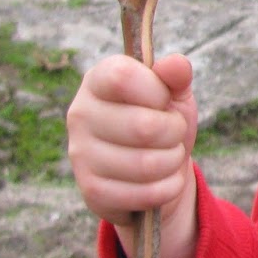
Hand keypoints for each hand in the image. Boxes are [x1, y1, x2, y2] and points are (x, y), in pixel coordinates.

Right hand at [67, 53, 199, 257]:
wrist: (153, 169)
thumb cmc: (161, 120)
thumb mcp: (173, 94)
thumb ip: (176, 76)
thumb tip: (176, 64)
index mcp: (98, 81)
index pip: (123, 78)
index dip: (156, 91)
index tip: (163, 99)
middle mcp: (80, 115)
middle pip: (143, 127)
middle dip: (174, 132)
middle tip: (173, 132)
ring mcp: (81, 155)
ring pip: (147, 164)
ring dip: (173, 161)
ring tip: (169, 154)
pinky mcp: (91, 191)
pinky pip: (145, 193)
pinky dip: (168, 187)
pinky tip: (163, 179)